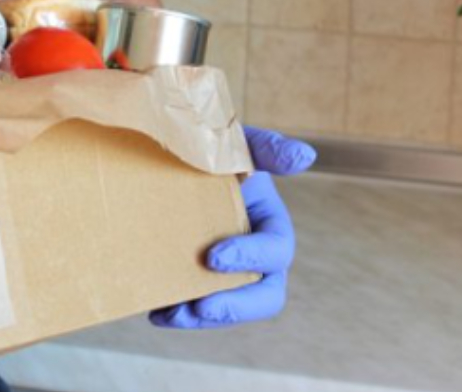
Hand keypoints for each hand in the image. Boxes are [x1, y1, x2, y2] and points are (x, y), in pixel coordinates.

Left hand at [150, 127, 314, 328]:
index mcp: (270, 224)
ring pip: (227, 308)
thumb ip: (269, 148)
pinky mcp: (195, 279)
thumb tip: (305, 157)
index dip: (251, 257)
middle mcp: (254, 255)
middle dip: (236, 306)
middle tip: (202, 306)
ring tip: (171, 314)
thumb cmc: (212, 151)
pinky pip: (194, 309)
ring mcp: (225, 272)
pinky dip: (176, 314)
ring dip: (202, 317)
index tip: (213, 256)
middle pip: (264, 295)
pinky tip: (156, 311)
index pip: (276, 251)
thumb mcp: (239, 144)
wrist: (172, 156)